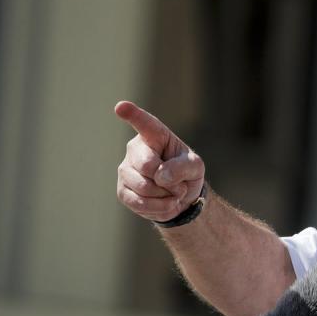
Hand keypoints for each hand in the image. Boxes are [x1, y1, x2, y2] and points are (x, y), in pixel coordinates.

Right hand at [115, 101, 205, 222]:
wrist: (181, 197)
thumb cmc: (187, 173)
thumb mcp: (195, 166)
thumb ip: (182, 167)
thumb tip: (160, 176)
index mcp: (155, 136)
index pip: (144, 123)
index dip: (132, 115)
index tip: (121, 107)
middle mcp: (135, 150)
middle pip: (146, 165)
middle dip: (168, 180)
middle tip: (179, 184)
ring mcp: (126, 170)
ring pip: (143, 187)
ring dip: (166, 196)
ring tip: (174, 193)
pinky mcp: (123, 191)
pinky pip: (139, 203)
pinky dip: (159, 208)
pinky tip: (166, 204)